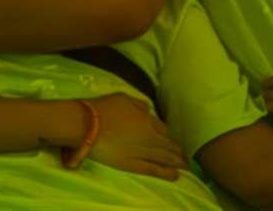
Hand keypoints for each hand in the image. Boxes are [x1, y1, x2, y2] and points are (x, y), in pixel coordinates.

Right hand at [52, 93, 186, 179]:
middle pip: (168, 145)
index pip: (164, 129)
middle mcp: (149, 137)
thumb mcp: (123, 98)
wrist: (86, 125)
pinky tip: (175, 175)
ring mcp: (142, 152)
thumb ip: (139, 104)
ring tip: (185, 167)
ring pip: (164, 158)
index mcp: (147, 120)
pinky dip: (165, 173)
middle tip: (185, 157)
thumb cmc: (103, 108)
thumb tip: (148, 110)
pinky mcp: (132, 164)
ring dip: (176, 162)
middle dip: (177, 151)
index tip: (172, 140)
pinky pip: (153, 169)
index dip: (169, 135)